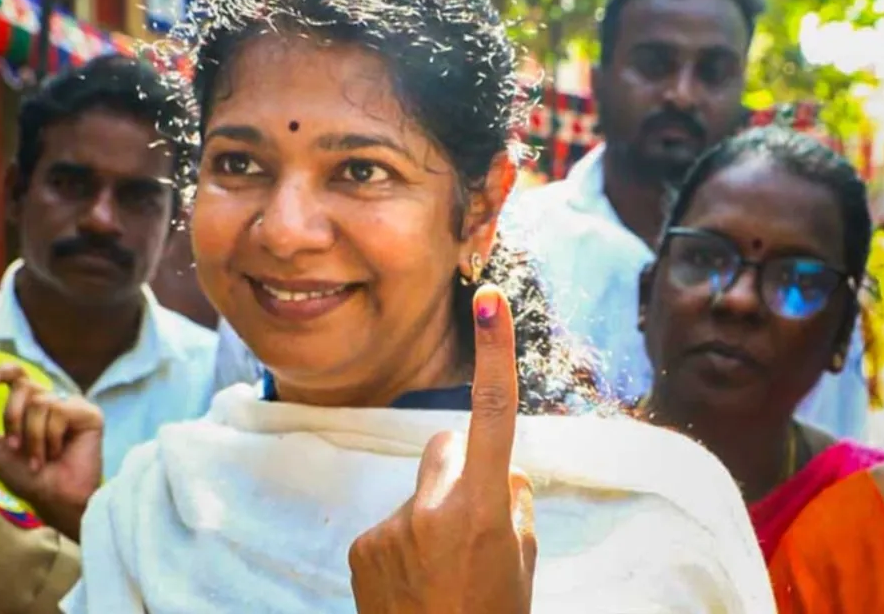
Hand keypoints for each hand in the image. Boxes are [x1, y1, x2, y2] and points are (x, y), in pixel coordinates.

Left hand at [0, 364, 103, 540]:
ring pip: (40, 402)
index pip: (14, 373)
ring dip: (33, 437)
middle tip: (15, 447)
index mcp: (27, 405)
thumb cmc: (24, 478)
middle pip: (23, 384)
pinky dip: (52, 437)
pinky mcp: (88, 414)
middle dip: (12, 417)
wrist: (52, 498)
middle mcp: (50, 400)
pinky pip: (61, 411)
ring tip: (40, 459)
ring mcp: (70, 405)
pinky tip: (59, 453)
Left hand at [348, 284, 535, 612]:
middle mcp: (432, 509)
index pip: (494, 416)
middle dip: (459, 467)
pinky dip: (402, 544)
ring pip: (418, 492)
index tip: (489, 300)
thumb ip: (514, 506)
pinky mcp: (361, 546)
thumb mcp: (522, 565)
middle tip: (468, 521)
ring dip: (429, 513)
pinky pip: (388, 523)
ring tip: (438, 569)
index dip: (495, 354)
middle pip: (444, 446)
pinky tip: (412, 583)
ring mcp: (390, 527)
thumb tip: (506, 469)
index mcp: (482, 510)